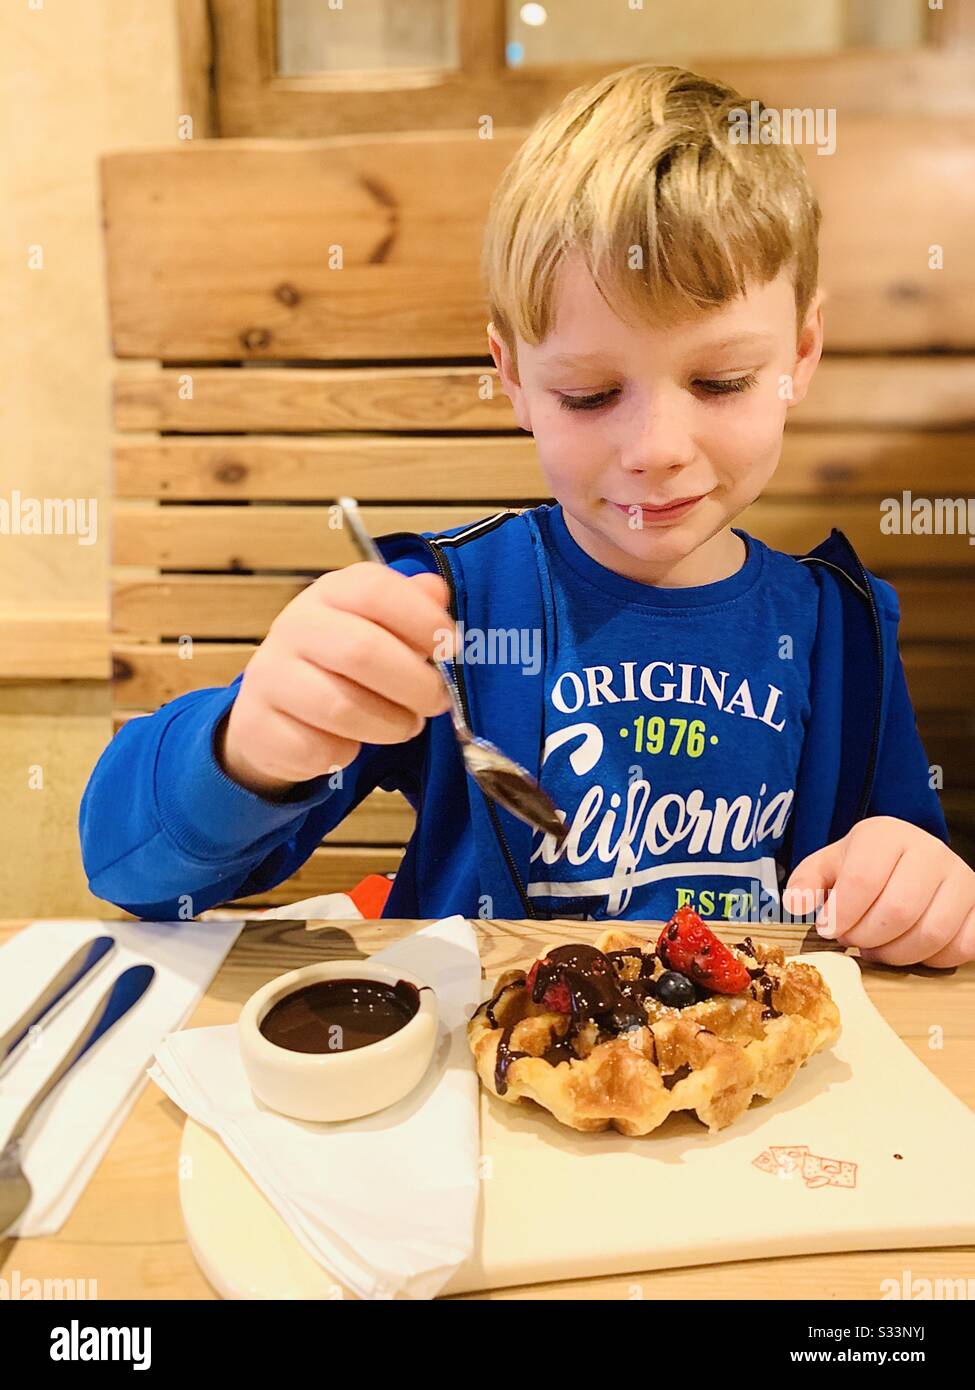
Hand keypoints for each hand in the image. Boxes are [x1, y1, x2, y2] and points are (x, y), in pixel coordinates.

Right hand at [218, 564, 453, 797]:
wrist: (273, 707)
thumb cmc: (339, 662)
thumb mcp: (375, 625)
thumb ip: (410, 606)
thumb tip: (437, 591)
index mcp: (328, 594)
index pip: (374, 590)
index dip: (422, 618)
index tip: (449, 647)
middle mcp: (294, 627)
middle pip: (362, 651)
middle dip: (415, 684)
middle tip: (436, 701)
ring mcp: (270, 677)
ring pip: (343, 708)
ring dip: (390, 725)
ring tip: (405, 725)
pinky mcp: (260, 726)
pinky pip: (318, 749)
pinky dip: (347, 754)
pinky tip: (351, 743)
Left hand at [783, 816, 974, 966]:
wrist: (909, 859)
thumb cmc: (865, 865)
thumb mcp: (829, 866)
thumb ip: (807, 882)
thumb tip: (796, 904)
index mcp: (886, 835)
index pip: (863, 879)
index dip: (842, 913)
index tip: (829, 928)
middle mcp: (929, 851)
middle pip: (898, 909)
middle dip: (867, 936)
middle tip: (853, 941)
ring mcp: (960, 878)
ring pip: (931, 932)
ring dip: (896, 953)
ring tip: (877, 948)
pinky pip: (962, 945)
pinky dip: (933, 959)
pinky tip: (911, 949)